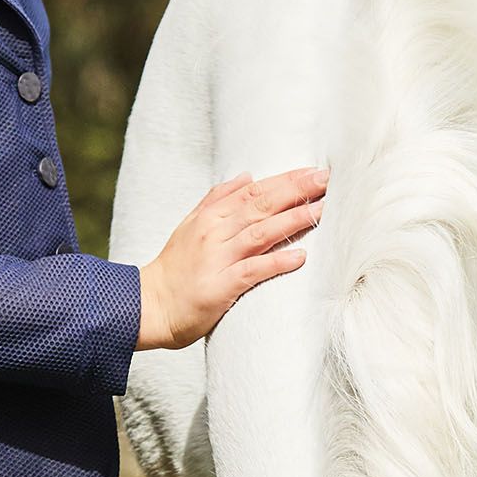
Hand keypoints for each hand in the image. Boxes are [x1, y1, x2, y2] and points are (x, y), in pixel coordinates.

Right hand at [136, 164, 326, 349]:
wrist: (149, 305)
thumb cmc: (175, 267)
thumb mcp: (191, 225)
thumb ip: (218, 199)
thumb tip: (247, 176)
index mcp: (211, 216)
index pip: (254, 190)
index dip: (285, 179)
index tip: (314, 171)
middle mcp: (215, 232)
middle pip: (260, 205)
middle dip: (295, 190)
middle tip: (326, 179)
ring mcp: (217, 258)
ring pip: (260, 233)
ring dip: (293, 220)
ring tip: (321, 210)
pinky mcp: (220, 286)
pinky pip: (253, 271)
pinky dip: (276, 262)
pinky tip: (300, 257)